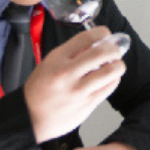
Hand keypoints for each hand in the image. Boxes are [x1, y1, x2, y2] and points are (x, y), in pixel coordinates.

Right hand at [24, 26, 125, 143]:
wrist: (31, 116)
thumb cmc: (39, 89)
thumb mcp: (49, 63)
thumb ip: (72, 53)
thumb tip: (96, 42)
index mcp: (57, 59)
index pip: (86, 38)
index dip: (102, 33)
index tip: (106, 34)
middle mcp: (67, 73)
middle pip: (102, 53)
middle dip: (114, 49)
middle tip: (115, 51)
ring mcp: (78, 90)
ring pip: (110, 71)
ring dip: (118, 65)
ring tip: (116, 65)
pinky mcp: (86, 105)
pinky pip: (109, 87)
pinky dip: (113, 79)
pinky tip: (110, 78)